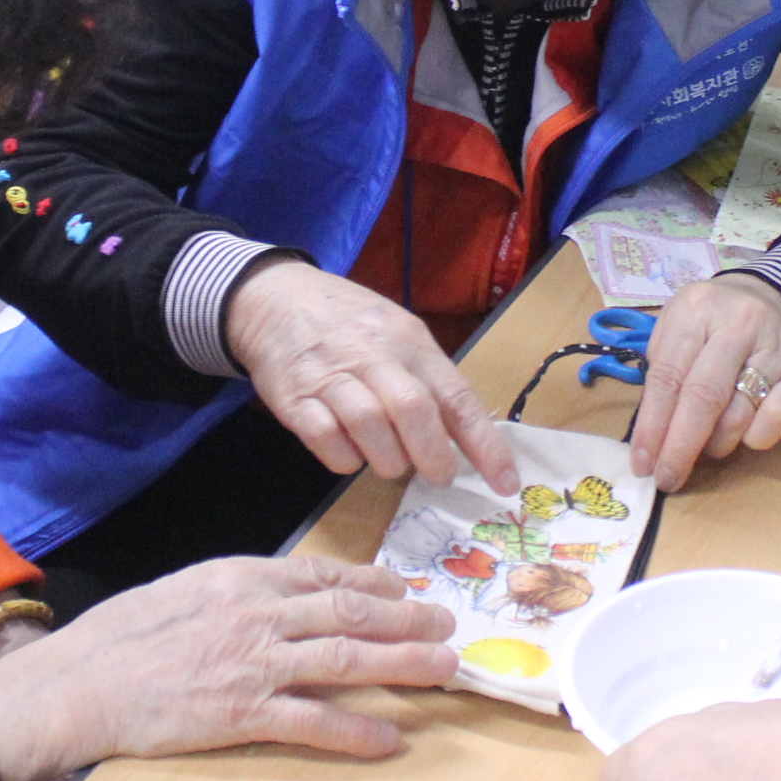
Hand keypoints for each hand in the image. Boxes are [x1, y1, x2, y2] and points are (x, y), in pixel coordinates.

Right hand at [0, 551, 458, 780]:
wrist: (78, 683)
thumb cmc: (120, 639)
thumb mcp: (184, 592)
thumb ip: (238, 593)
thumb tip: (282, 599)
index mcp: (242, 577)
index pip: (325, 575)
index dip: (377, 584)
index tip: (408, 591)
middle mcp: (258, 614)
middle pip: (352, 612)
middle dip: (408, 619)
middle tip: (447, 626)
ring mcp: (254, 664)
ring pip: (347, 658)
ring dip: (403, 664)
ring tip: (443, 669)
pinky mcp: (243, 714)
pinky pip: (314, 722)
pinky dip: (357, 731)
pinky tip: (390, 740)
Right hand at [222, 260, 514, 490]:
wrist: (275, 297)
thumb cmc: (350, 323)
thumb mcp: (398, 334)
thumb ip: (428, 380)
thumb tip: (463, 438)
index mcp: (410, 342)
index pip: (456, 398)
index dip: (485, 445)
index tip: (505, 483)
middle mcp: (373, 355)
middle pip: (413, 411)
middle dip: (432, 456)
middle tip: (438, 474)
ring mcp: (330, 376)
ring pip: (369, 427)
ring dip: (388, 460)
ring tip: (391, 463)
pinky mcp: (293, 397)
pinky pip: (325, 438)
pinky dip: (344, 458)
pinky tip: (350, 453)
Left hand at [629, 272, 780, 492]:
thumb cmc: (716, 323)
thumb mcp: (679, 326)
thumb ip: (662, 370)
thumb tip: (649, 435)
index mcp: (696, 309)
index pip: (667, 378)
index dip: (652, 427)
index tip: (642, 464)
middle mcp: (738, 324)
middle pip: (703, 399)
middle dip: (680, 448)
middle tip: (667, 480)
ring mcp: (775, 347)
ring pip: (738, 416)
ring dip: (715, 445)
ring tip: (708, 445)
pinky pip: (775, 422)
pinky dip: (754, 438)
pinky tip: (745, 432)